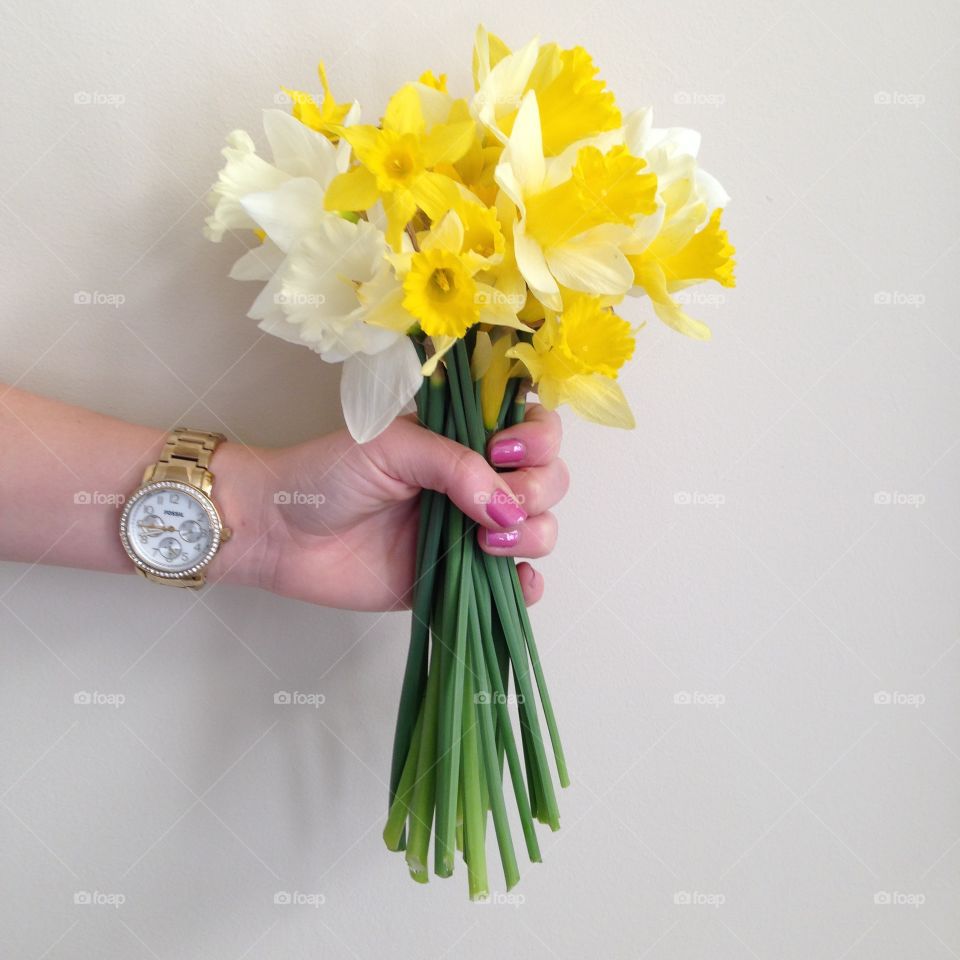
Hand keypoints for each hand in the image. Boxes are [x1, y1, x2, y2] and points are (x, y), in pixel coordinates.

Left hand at [224, 405, 568, 610]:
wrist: (280, 533)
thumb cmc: (327, 475)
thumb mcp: (393, 447)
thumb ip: (455, 465)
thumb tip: (506, 507)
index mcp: (463, 440)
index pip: (532, 429)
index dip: (538, 438)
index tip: (503, 451)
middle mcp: (475, 483)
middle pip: (547, 480)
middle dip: (538, 491)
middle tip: (498, 508)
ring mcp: (469, 532)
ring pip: (539, 530)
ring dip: (533, 535)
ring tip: (485, 544)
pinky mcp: (456, 578)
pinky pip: (513, 584)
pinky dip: (527, 586)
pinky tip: (516, 581)